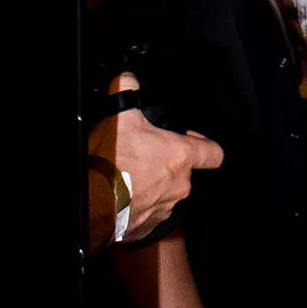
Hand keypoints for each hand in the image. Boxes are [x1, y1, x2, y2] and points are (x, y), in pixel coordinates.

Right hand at [89, 73, 223, 241]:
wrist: (92, 201)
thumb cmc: (111, 161)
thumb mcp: (121, 117)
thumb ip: (128, 90)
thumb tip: (127, 80)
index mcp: (181, 157)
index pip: (214, 153)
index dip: (206, 146)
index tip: (196, 143)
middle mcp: (179, 185)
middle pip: (184, 173)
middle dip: (167, 165)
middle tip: (146, 156)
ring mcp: (164, 208)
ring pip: (166, 194)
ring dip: (153, 186)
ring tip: (131, 177)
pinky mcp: (148, 227)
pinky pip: (149, 214)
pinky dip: (139, 206)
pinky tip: (123, 196)